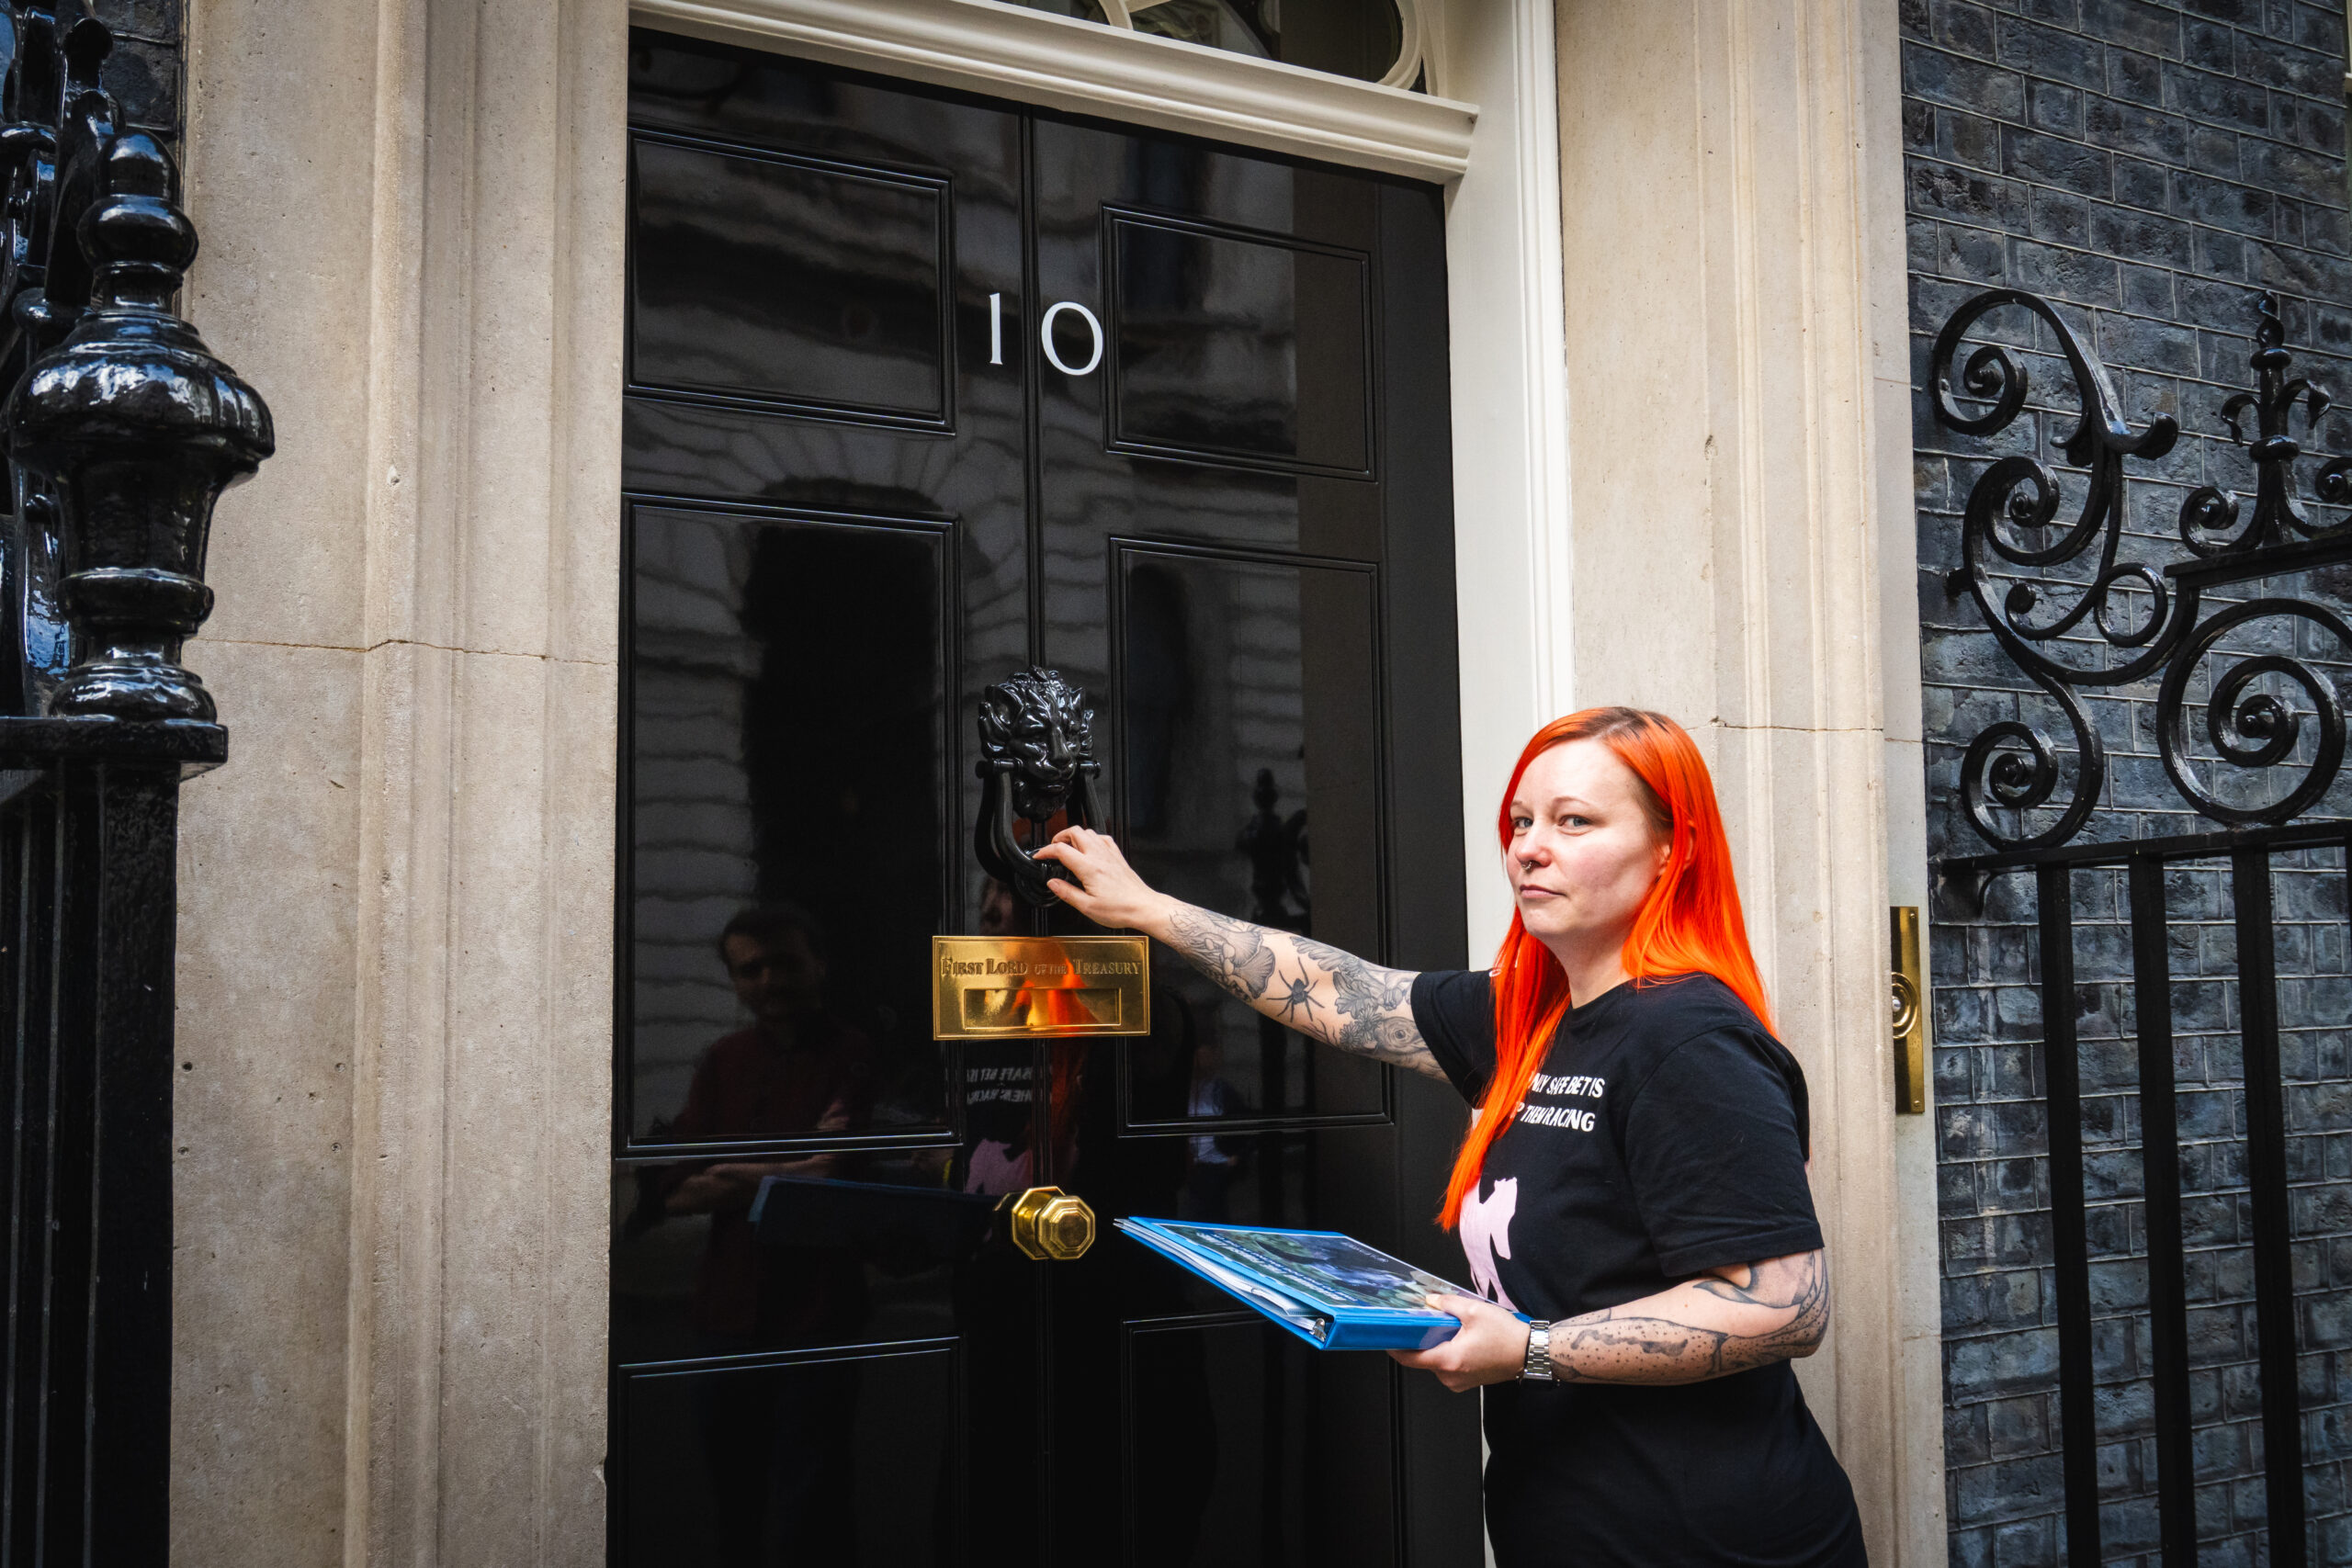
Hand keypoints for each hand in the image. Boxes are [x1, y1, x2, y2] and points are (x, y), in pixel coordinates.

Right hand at [1031, 827, 1173, 932]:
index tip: (1039, 856)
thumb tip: (1052, 884)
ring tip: (1068, 847)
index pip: (1061, 849)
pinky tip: (1090, 848)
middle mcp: (1099, 857)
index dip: (1045, 851)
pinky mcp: (1118, 857)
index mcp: (1089, 868)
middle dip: (1059, 836)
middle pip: (1075, 832)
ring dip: (1075, 836)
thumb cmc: (1120, 909)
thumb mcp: (1087, 907)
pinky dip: (1091, 838)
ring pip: (1089, 832)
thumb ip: (1067, 893)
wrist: (1143, 907)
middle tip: (1052, 848)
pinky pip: (1103, 838)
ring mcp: (1110, 854)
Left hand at [1388, 1294, 1530, 1391]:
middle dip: (1424, 1339)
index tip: (1388, 1338)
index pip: (1410, 1359)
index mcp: (1449, 1361)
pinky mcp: (1469, 1381)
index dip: (1396, 1348)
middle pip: (1424, 1358)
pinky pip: (1451, 1366)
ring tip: (1454, 1329)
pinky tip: (1463, 1338)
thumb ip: (1447, 1304)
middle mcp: (1451, 1377)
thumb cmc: (1507, 1336)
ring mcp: (1460, 1382)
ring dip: (1440, 1345)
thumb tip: (1430, 1301)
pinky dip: (1451, 1352)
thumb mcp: (1474, 1311)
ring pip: (1438, 1362)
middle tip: (1430, 1321)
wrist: (1530, 1353)